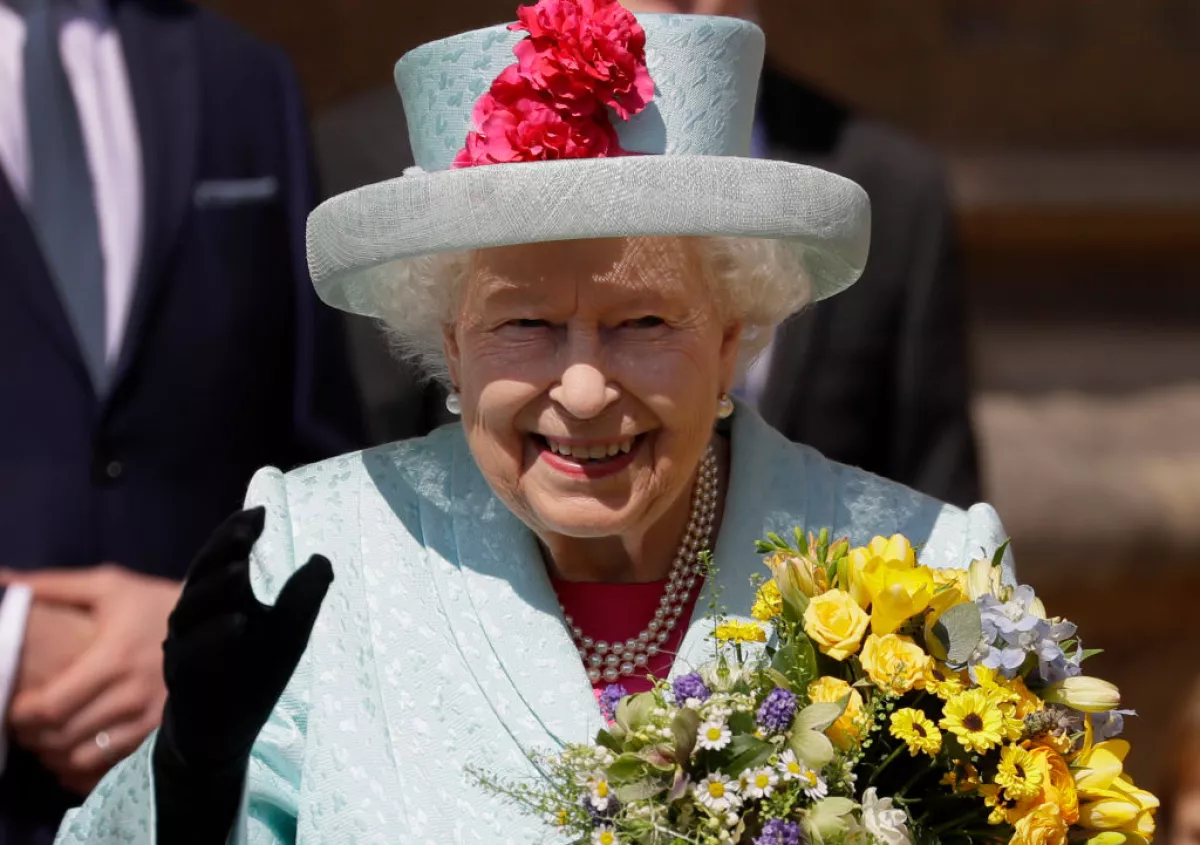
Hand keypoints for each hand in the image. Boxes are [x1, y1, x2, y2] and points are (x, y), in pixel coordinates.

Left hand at [1, 566, 180, 793]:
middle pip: (63, 736)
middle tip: (27, 724)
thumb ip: (54, 587)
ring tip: (52, 737)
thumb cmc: (153, 604)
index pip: (52, 707)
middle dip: (33, 735)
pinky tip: (79, 750)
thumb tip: (4, 580)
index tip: (17, 706)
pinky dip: (85, 767)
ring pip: (84, 758)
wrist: (217, 623)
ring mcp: (150, 719)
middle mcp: (132, 695)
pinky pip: (111, 768)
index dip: (23, 714)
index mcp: (113, 658)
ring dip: (57, 754)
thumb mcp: (108, 586)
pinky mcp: (161, 734)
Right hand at [153, 507, 331, 843]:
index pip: (224, 555)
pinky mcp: (183, 680)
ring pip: (192, 609)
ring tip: (241, 567)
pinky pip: (193, 655)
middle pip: (203, 573)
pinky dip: (214, 637)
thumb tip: (323, 558)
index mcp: (221, 598)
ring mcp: (184, 647)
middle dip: (224, 548)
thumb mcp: (289, 632)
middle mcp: (196, 616)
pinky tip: (238, 622)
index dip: (237, 532)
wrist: (223, 734)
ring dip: (217, 586)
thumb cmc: (254, 676)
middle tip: (247, 528)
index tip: (261, 511)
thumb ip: (303, 596)